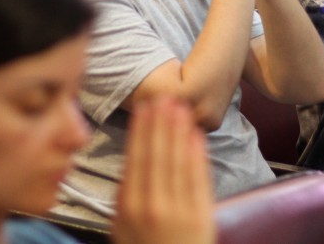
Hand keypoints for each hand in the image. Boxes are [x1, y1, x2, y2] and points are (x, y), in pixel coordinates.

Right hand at [109, 97, 215, 243]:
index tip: (145, 107)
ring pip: (178, 161)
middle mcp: (152, 205)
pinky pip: (198, 178)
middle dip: (161, 123)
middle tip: (164, 96)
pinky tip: (195, 135)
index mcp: (129, 206)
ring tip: (180, 107)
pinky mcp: (200, 216)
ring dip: (179, 131)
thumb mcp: (122, 226)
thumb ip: (127, 195)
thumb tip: (133, 160)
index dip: (142, 130)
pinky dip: (197, 154)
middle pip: (157, 154)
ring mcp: (178, 210)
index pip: (136, 158)